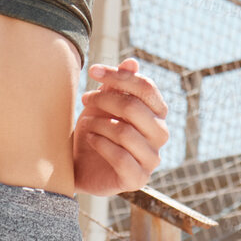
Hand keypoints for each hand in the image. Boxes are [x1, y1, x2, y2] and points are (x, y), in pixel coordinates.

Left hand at [72, 57, 169, 195]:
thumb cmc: (96, 130)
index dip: (119, 76)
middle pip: (135, 108)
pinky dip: (100, 144)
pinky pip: (120, 157)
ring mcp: (151, 159)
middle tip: (85, 99)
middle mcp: (160, 135)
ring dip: (99, 124)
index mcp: (157, 113)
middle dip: (105, 100)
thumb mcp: (104, 103)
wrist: (80, 166)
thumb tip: (132, 61)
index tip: (93, 70)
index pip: (146, 88)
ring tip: (86, 123)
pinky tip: (90, 139)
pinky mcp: (137, 179)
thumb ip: (119, 84)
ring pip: (125, 133)